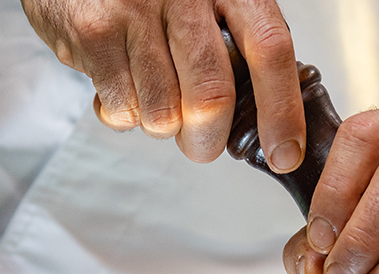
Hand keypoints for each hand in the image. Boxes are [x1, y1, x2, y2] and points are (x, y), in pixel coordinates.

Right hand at [20, 0, 305, 168]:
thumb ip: (237, 40)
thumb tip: (270, 115)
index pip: (269, 48)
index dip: (282, 110)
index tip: (284, 154)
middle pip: (212, 95)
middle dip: (208, 141)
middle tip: (201, 145)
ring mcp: (136, 9)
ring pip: (163, 113)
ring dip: (159, 125)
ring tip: (149, 94)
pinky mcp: (94, 32)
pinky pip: (121, 108)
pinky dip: (123, 114)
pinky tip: (120, 83)